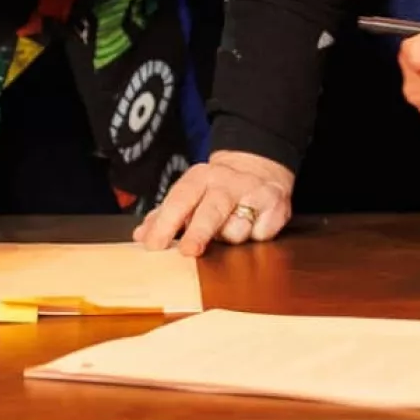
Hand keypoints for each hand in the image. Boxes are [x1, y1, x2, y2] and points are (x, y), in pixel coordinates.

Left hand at [132, 150, 294, 257]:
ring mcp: (255, 192)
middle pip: (212, 209)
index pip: (180, 198)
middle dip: (199, 231)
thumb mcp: (190, 193)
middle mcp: (228, 182)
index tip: (154, 244)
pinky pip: (262, 233)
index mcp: (200, 177)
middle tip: (188, 252)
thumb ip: (165, 214)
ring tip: (229, 229)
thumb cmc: (216, 188)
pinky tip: (254, 225)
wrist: (259, 167)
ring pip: (238, 227)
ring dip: (230, 237)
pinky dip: (255, 235)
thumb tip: (141, 236)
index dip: (166, 222)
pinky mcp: (278, 205)